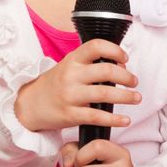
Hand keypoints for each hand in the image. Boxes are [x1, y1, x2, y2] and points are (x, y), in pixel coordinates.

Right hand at [14, 39, 139, 132]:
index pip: (96, 46)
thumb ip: (90, 64)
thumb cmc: (55, 84)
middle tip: (134, 81)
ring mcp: (70, 95)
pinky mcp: (70, 115)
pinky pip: (97, 117)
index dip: (114, 50)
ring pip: (105, 94)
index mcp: (72, 60)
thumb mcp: (69, 67)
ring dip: (126, 97)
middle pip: (106, 70)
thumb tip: (119, 66)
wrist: (30, 105)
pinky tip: (125, 120)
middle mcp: (71, 75)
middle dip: (126, 77)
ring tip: (136, 98)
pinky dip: (115, 120)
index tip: (124, 58)